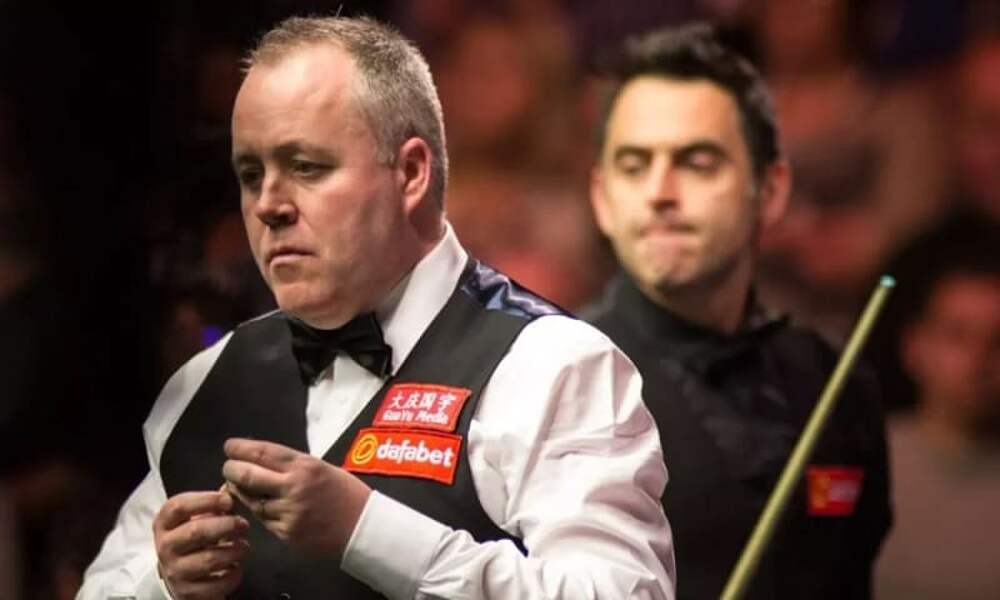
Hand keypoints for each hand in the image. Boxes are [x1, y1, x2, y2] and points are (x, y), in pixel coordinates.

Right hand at [153, 489, 249, 598]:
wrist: (178, 575)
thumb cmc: (191, 539)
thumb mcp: (193, 518)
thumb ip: (211, 504)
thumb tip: (231, 489)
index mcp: (164, 523)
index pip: (179, 506)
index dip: (206, 500)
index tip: (229, 500)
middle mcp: (165, 547)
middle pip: (196, 531)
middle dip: (226, 525)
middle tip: (243, 524)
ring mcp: (175, 571)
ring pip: (209, 559)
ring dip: (234, 551)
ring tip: (244, 546)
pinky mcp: (187, 592)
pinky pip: (217, 585)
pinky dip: (234, 575)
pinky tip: (238, 566)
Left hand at [222, 438, 371, 559]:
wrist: (363, 526)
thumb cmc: (347, 493)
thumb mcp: (321, 468)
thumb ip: (292, 464)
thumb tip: (261, 459)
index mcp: (304, 465)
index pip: (261, 452)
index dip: (239, 448)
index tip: (230, 446)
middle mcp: (293, 486)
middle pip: (246, 474)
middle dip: (231, 469)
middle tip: (229, 467)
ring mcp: (288, 511)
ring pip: (249, 499)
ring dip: (239, 491)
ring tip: (238, 485)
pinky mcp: (285, 532)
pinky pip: (262, 518)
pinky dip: (256, 509)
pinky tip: (258, 504)